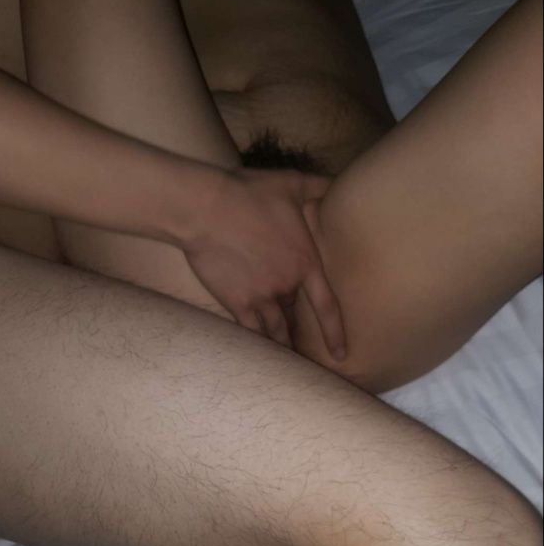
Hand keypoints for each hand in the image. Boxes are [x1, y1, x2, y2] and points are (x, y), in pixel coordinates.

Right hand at [185, 168, 345, 358]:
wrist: (205, 208)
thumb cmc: (248, 192)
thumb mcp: (291, 182)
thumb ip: (320, 186)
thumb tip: (340, 182)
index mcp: (305, 262)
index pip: (327, 306)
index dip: (334, 333)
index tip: (340, 354)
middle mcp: (287, 286)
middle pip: (295, 312)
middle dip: (296, 321)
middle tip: (302, 343)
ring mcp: (262, 297)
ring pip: (276, 329)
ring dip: (281, 344)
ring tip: (284, 364)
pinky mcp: (237, 303)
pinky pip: (252, 332)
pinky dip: (257, 345)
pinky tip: (259, 359)